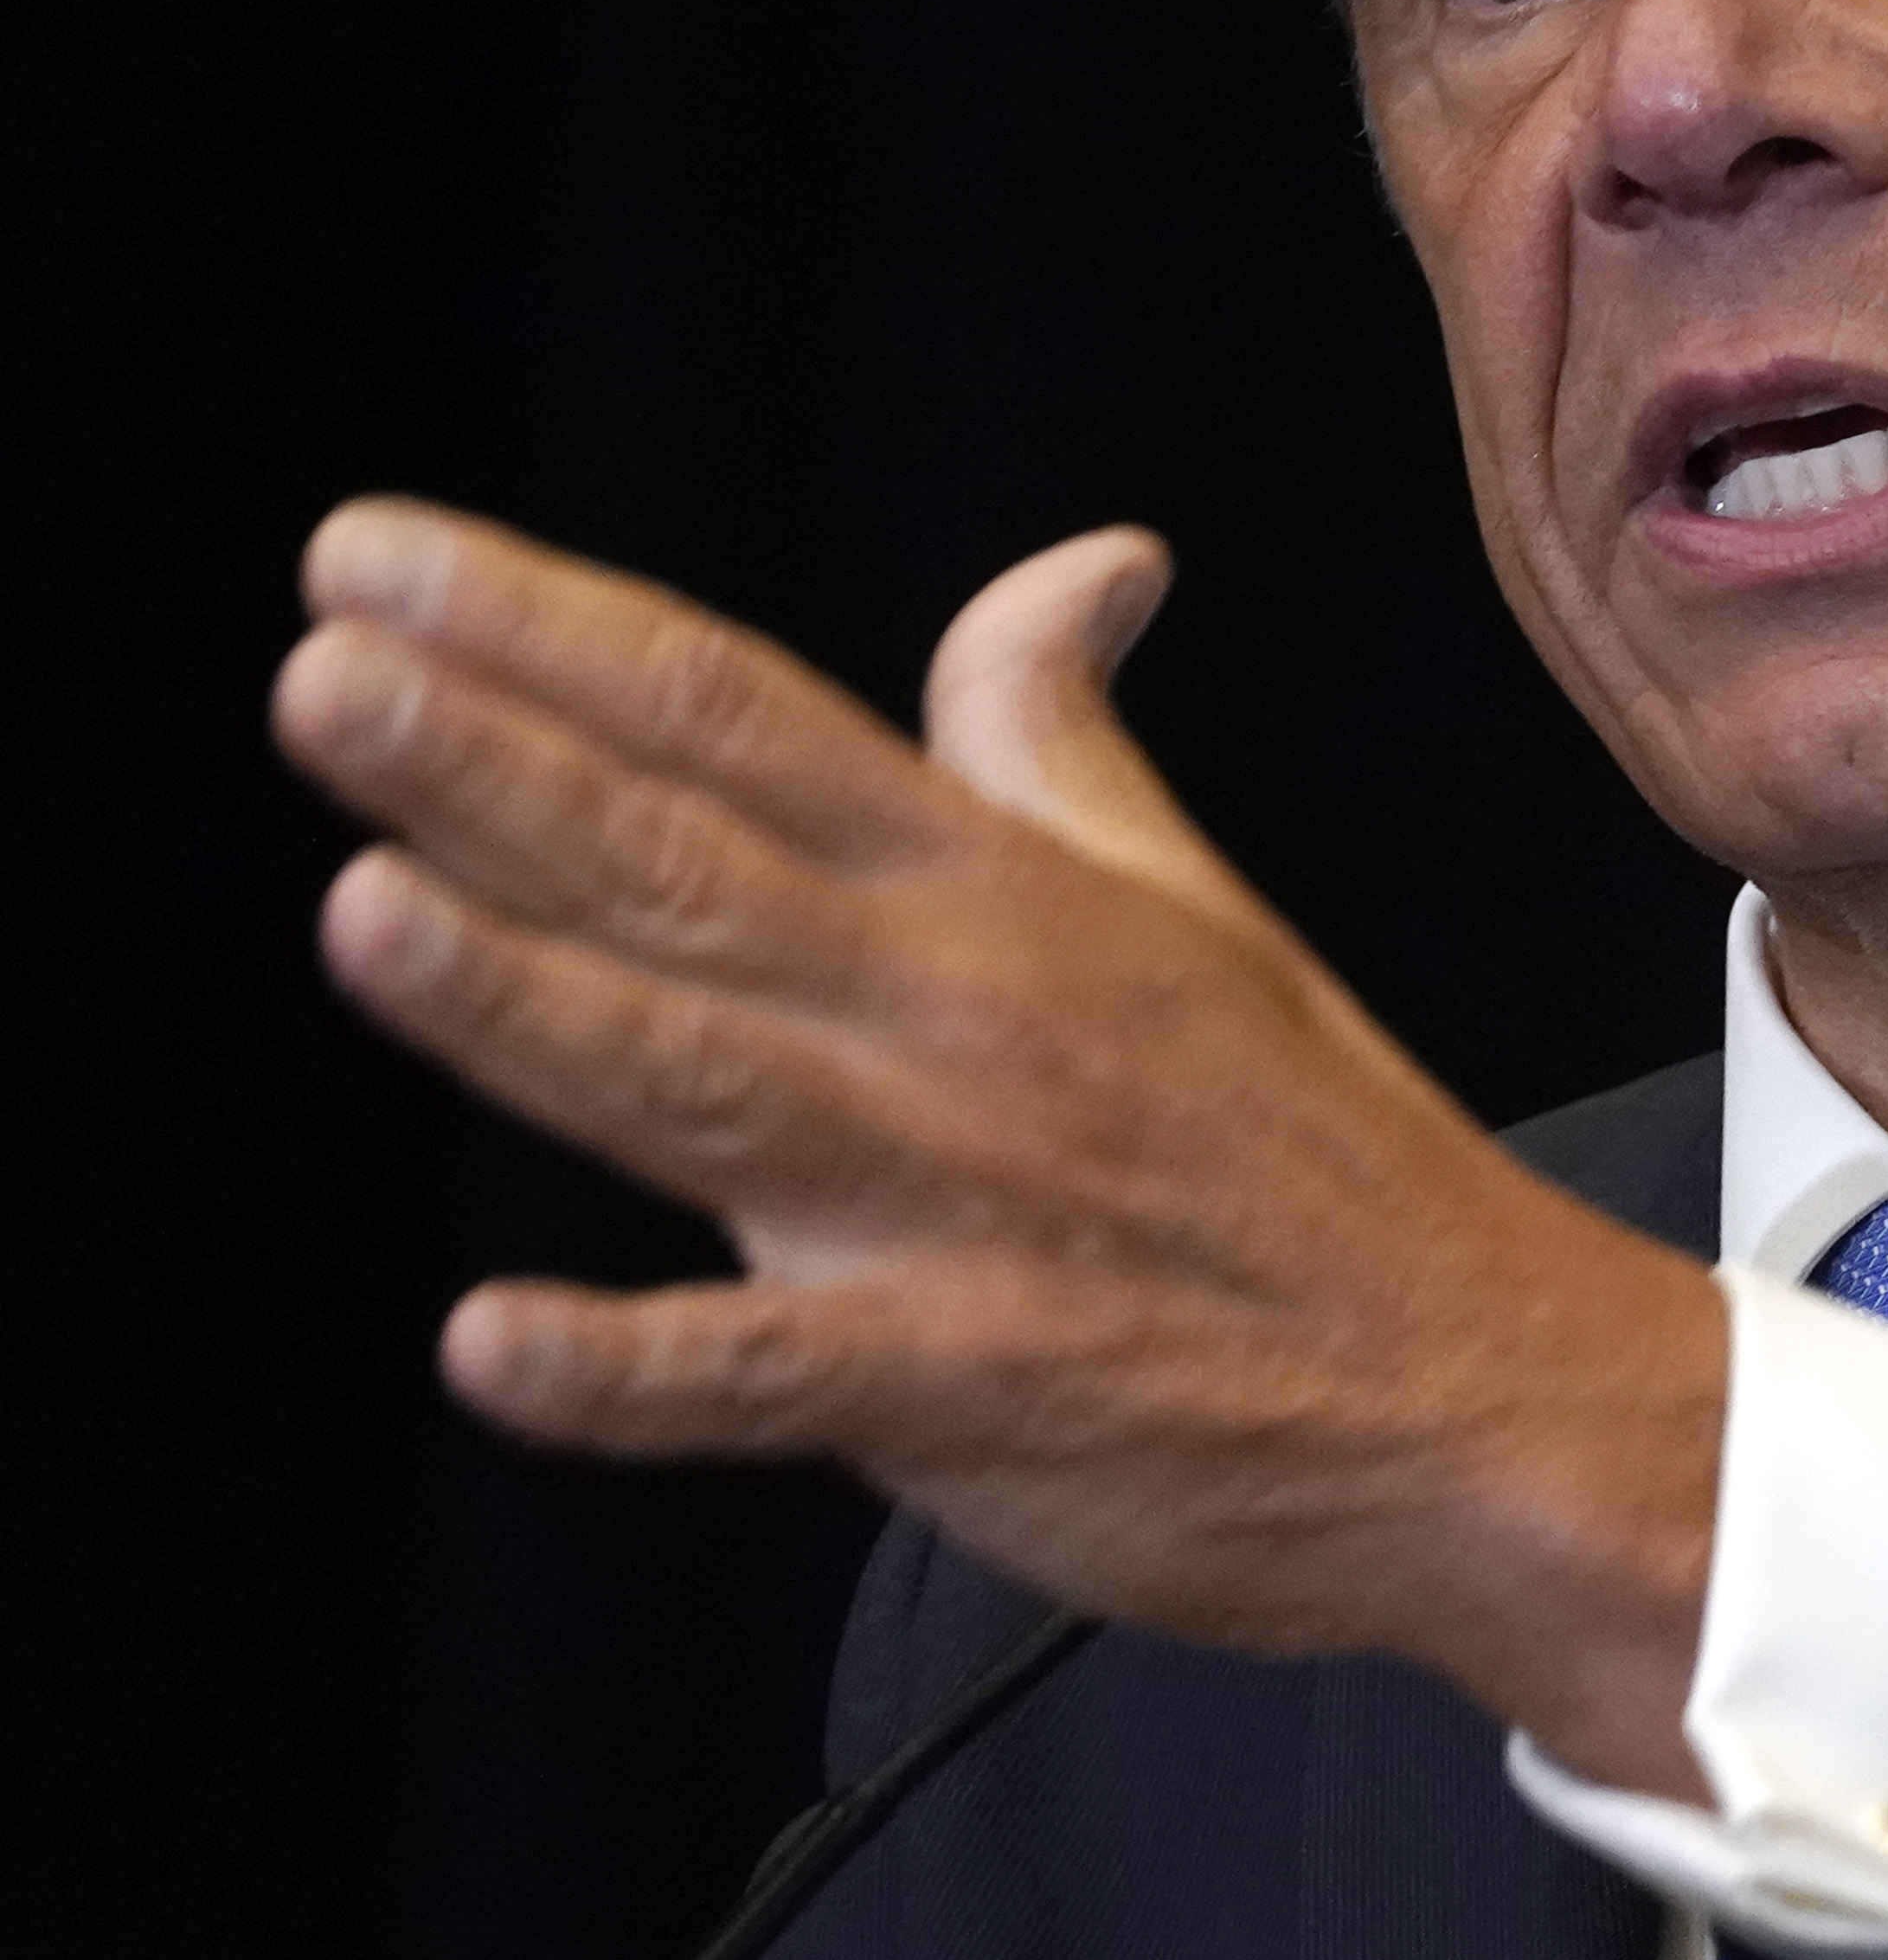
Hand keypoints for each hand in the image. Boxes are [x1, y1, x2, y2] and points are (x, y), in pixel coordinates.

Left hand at [271, 498, 1721, 1795]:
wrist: (1491, 1399)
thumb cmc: (1323, 1157)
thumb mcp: (1193, 904)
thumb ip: (1064, 738)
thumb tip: (1081, 563)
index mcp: (1002, 896)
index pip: (745, 719)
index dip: (554, 632)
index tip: (381, 560)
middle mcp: (961, 1020)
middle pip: (695, 871)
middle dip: (496, 769)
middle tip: (325, 674)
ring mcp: (959, 1205)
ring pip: (706, 1085)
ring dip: (533, 1003)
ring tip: (371, 911)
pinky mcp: (970, 1384)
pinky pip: (775, 1377)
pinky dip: (637, 1369)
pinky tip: (498, 1345)